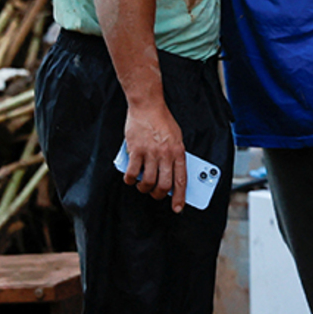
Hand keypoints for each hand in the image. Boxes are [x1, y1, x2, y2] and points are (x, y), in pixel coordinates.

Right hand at [121, 94, 186, 211]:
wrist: (147, 105)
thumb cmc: (162, 121)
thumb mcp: (177, 138)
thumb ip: (175, 156)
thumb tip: (173, 176)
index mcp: (179, 152)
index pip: (181, 180)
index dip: (180, 197)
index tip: (177, 208)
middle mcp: (166, 154)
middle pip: (164, 185)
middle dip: (159, 195)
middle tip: (155, 194)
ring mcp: (150, 153)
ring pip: (148, 182)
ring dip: (144, 188)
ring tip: (142, 186)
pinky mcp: (136, 150)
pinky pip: (132, 173)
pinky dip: (130, 180)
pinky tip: (131, 178)